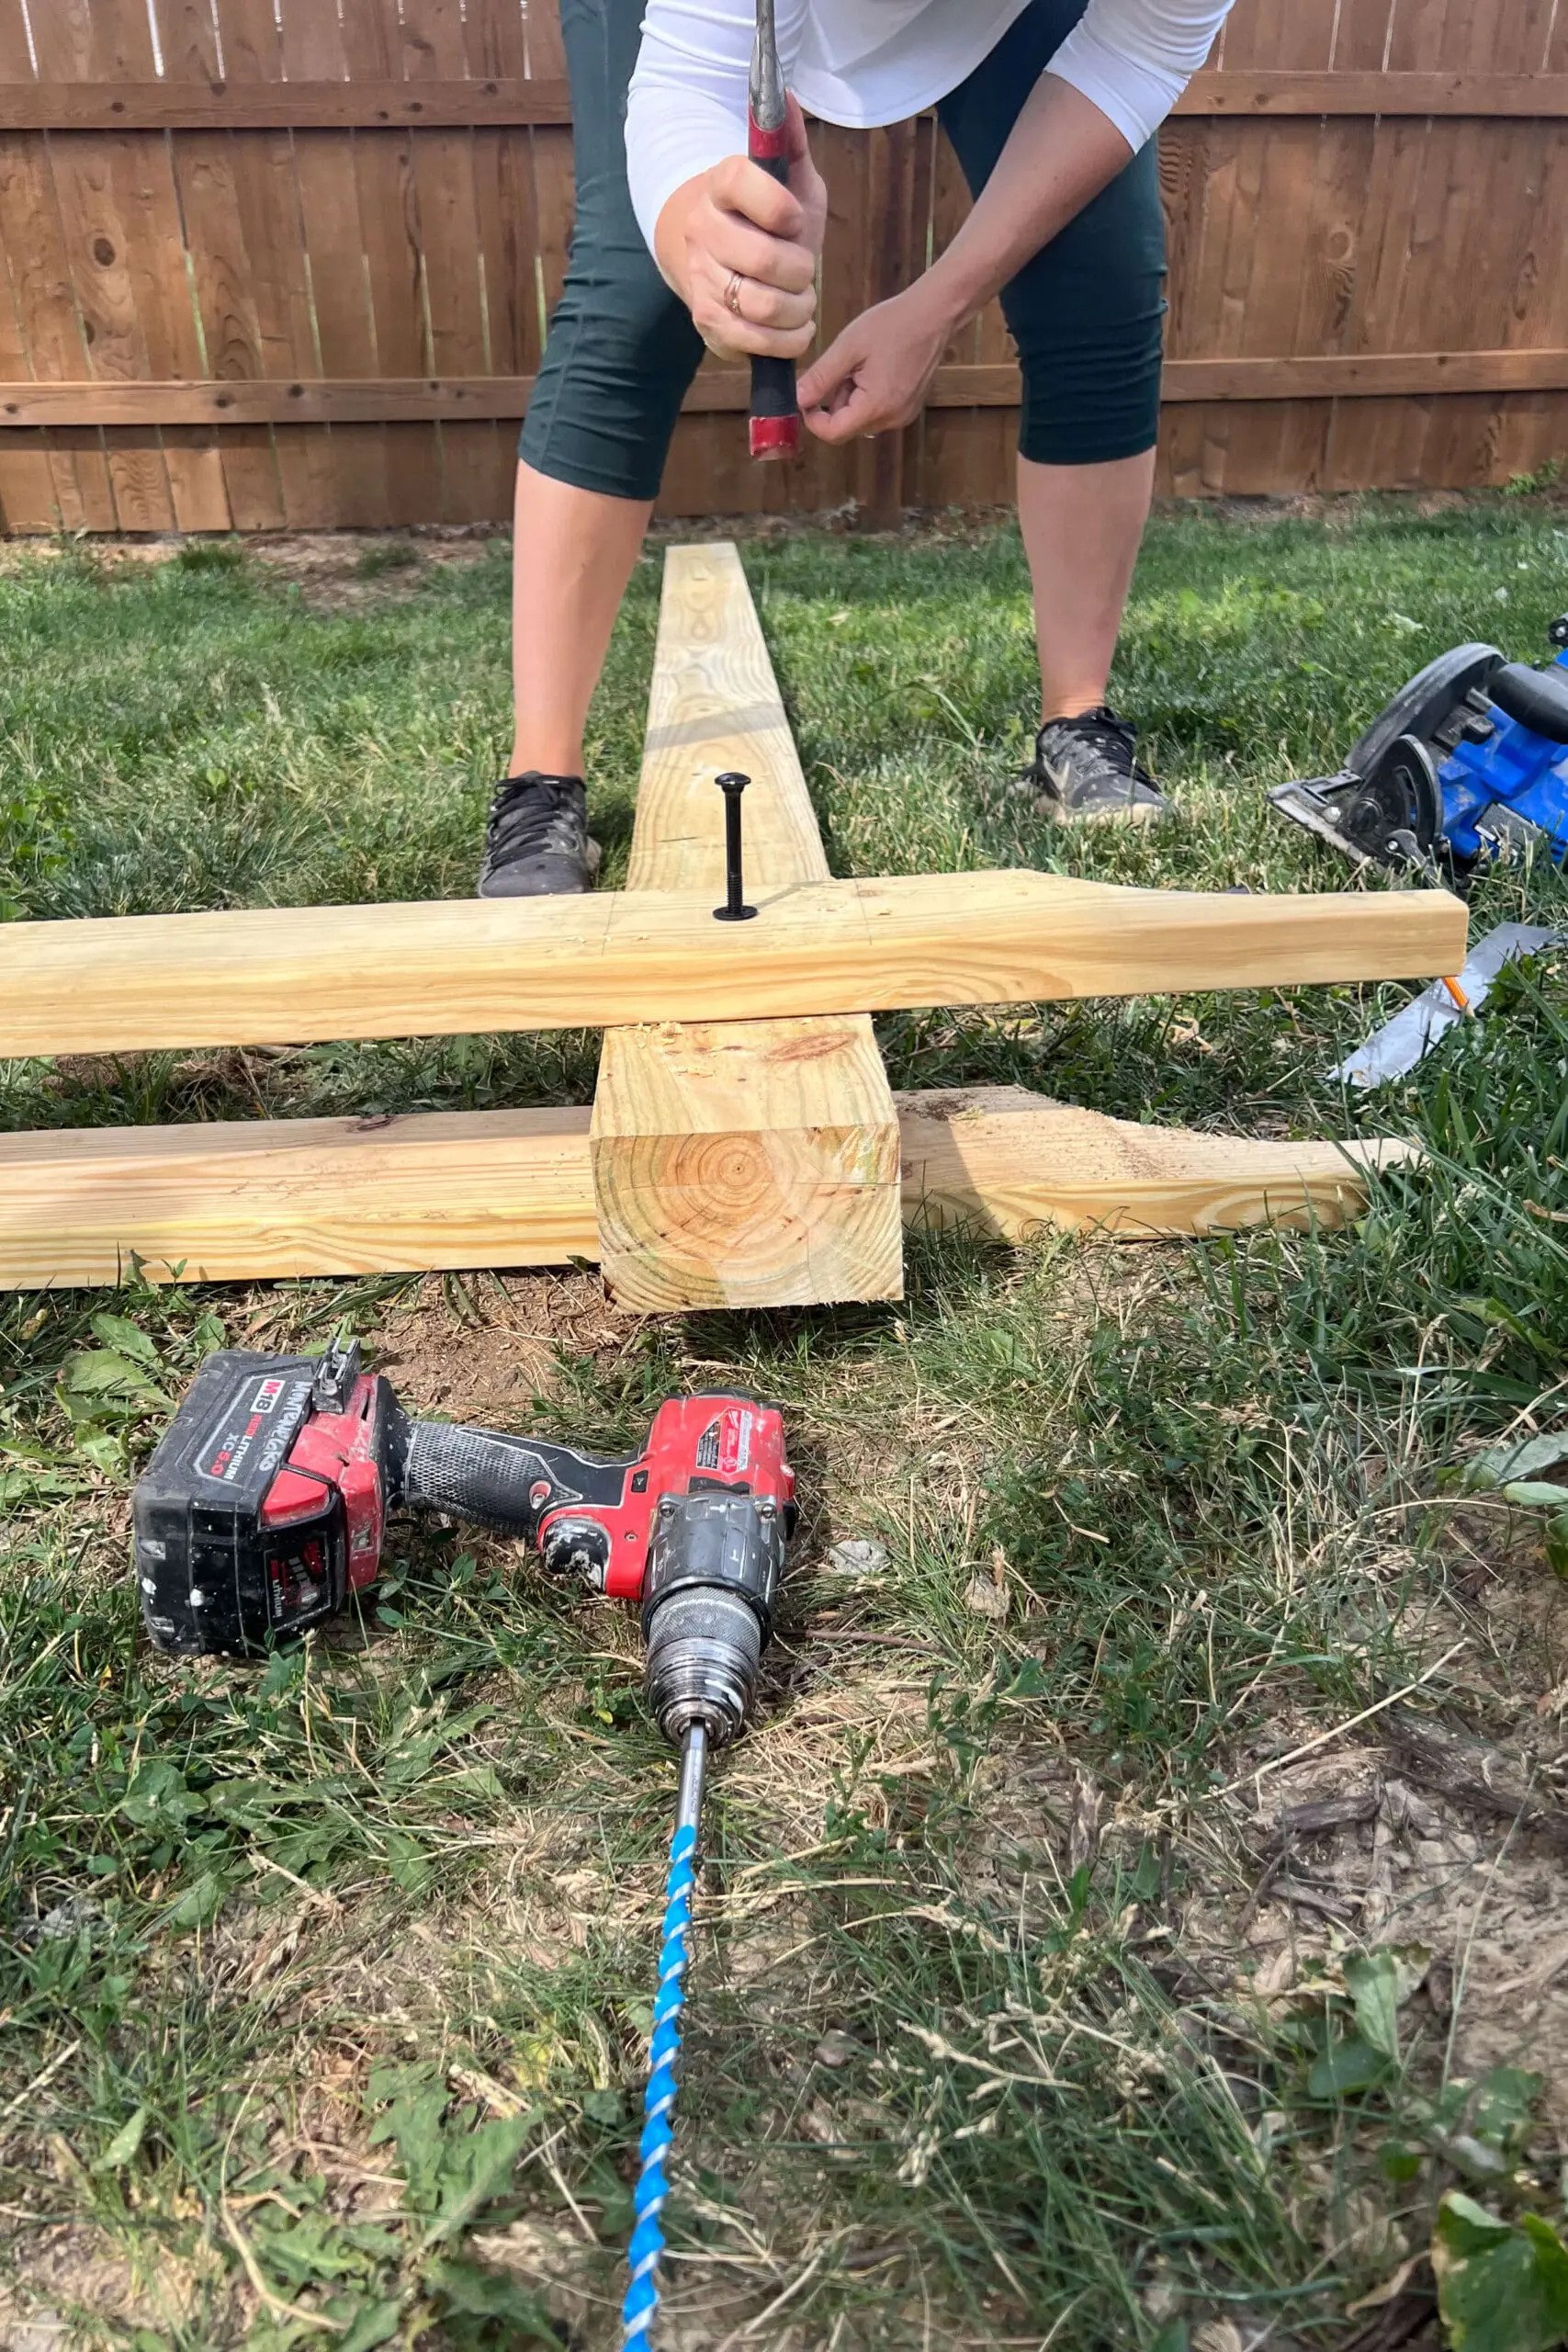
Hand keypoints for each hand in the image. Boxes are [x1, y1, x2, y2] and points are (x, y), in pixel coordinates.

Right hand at [654, 97, 825, 362]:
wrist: (715, 254)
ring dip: (798, 309)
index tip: (795, 221)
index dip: (783, 210)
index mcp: (721, 184)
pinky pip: (753, 341)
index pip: (747, 186)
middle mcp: (703, 229)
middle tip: (805, 270)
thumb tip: (787, 97)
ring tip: (802, 300)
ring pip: (762, 305)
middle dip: (801, 271)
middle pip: (765, 260)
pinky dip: (786, 341)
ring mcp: (701, 278)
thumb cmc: (766, 215)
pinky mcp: (706, 320)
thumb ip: (791, 142)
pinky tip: (794, 327)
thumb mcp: (787, 176)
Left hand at [798, 283, 951, 441]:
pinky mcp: (909, 408)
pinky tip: (877, 369)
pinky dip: (868, 396)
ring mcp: (903, 416)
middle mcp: (891, 420)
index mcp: (875, 407)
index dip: (813, 419)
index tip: (807, 395)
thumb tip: (797, 399)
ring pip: (861, 419)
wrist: (934, 315)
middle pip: (847, 426)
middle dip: (835, 402)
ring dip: (851, 397)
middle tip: (844, 367)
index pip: (833, 434)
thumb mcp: (849, 347)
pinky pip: (877, 412)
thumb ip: (821, 377)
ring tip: (863, 364)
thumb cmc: (892, 325)